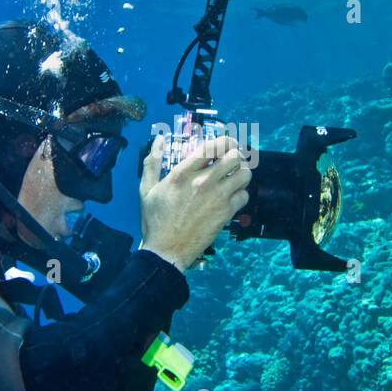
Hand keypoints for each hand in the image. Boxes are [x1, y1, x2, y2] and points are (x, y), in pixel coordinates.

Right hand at [138, 134, 251, 272]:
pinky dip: (241, 194)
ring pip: (244, 174)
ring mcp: (216, 198)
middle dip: (236, 154)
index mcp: (183, 173)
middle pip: (234, 156)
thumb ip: (152, 162)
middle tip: (233, 159)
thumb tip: (159, 140)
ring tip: (234, 176)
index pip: (213, 146)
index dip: (225, 140)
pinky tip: (232, 196)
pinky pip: (244, 195)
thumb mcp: (146, 189)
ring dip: (242, 173)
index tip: (226, 144)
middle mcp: (202, 182)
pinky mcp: (225, 213)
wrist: (166, 250)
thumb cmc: (155, 221)